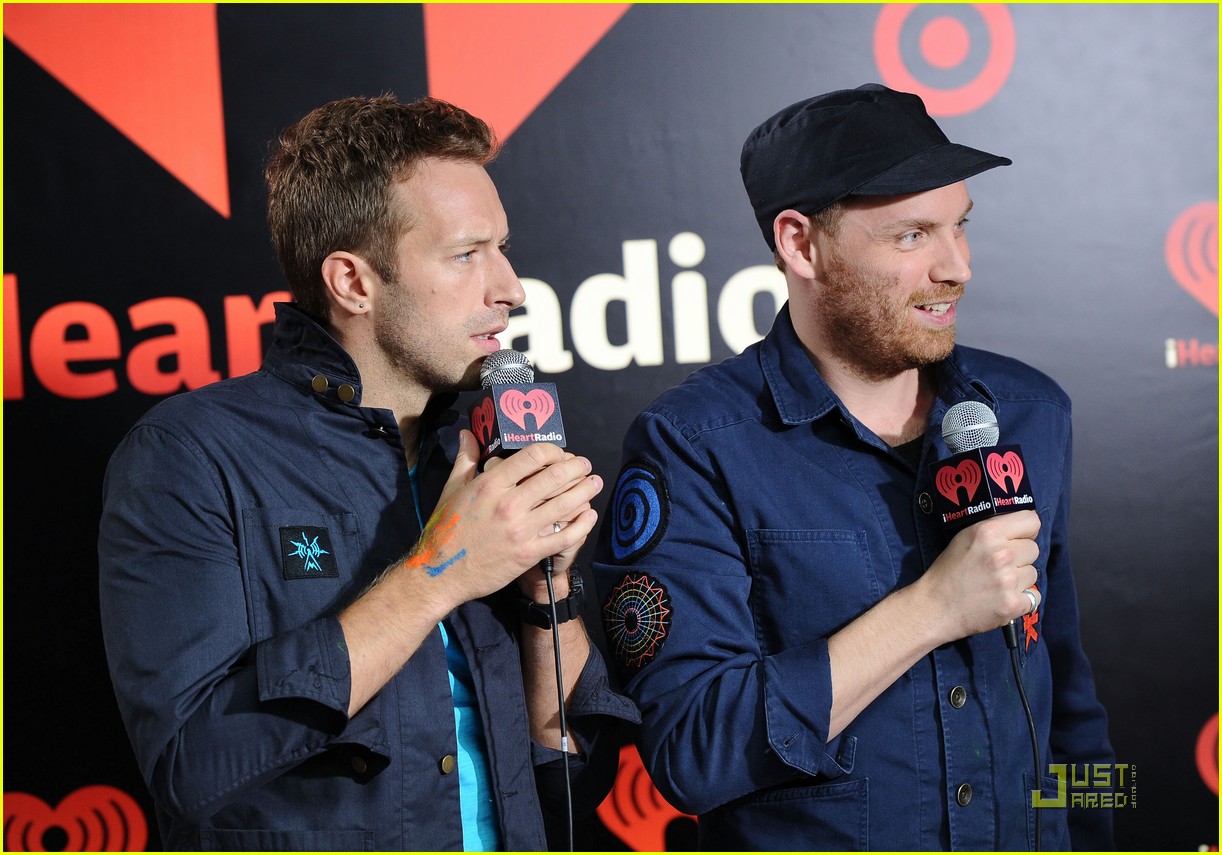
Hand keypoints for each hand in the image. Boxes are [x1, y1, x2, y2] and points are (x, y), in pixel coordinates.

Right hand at [405, 431, 601, 610]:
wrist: (440, 573)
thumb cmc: (445, 529)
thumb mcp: (452, 489)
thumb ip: (466, 459)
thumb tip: (468, 433)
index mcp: (490, 484)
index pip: (533, 456)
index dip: (553, 450)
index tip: (559, 453)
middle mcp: (508, 504)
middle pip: (555, 477)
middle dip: (576, 467)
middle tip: (585, 465)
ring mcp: (521, 530)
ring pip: (565, 504)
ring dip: (585, 491)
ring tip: (594, 483)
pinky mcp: (528, 553)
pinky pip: (564, 536)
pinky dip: (582, 525)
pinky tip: (589, 515)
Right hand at [918, 510, 1041, 641]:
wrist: (936, 607)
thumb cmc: (948, 572)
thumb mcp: (964, 538)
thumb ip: (993, 530)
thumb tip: (1021, 528)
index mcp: (988, 532)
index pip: (1031, 521)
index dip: (1025, 531)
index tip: (1017, 538)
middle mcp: (1001, 554)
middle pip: (1033, 548)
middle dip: (1020, 557)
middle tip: (999, 566)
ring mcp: (1009, 580)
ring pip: (1033, 573)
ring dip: (1019, 579)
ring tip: (996, 584)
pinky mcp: (1013, 603)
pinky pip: (1034, 597)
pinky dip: (1020, 600)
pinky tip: (1001, 598)